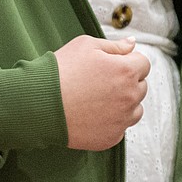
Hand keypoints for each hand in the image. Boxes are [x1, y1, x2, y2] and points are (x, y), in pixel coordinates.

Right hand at [55, 35, 149, 150]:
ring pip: (134, 109)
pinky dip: (110, 121)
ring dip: (123, 103)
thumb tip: (132, 44)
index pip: (143, 63)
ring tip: (95, 99)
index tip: (109, 65)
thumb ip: (114, 45)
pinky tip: (90, 114)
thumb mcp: (84, 46)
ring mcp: (122, 119)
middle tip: (98, 82)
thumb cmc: (60, 72)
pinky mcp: (111, 137)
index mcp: (126, 71)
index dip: (126, 61)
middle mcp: (130, 96)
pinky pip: (120, 127)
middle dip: (125, 82)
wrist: (38, 104)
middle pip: (140, 86)